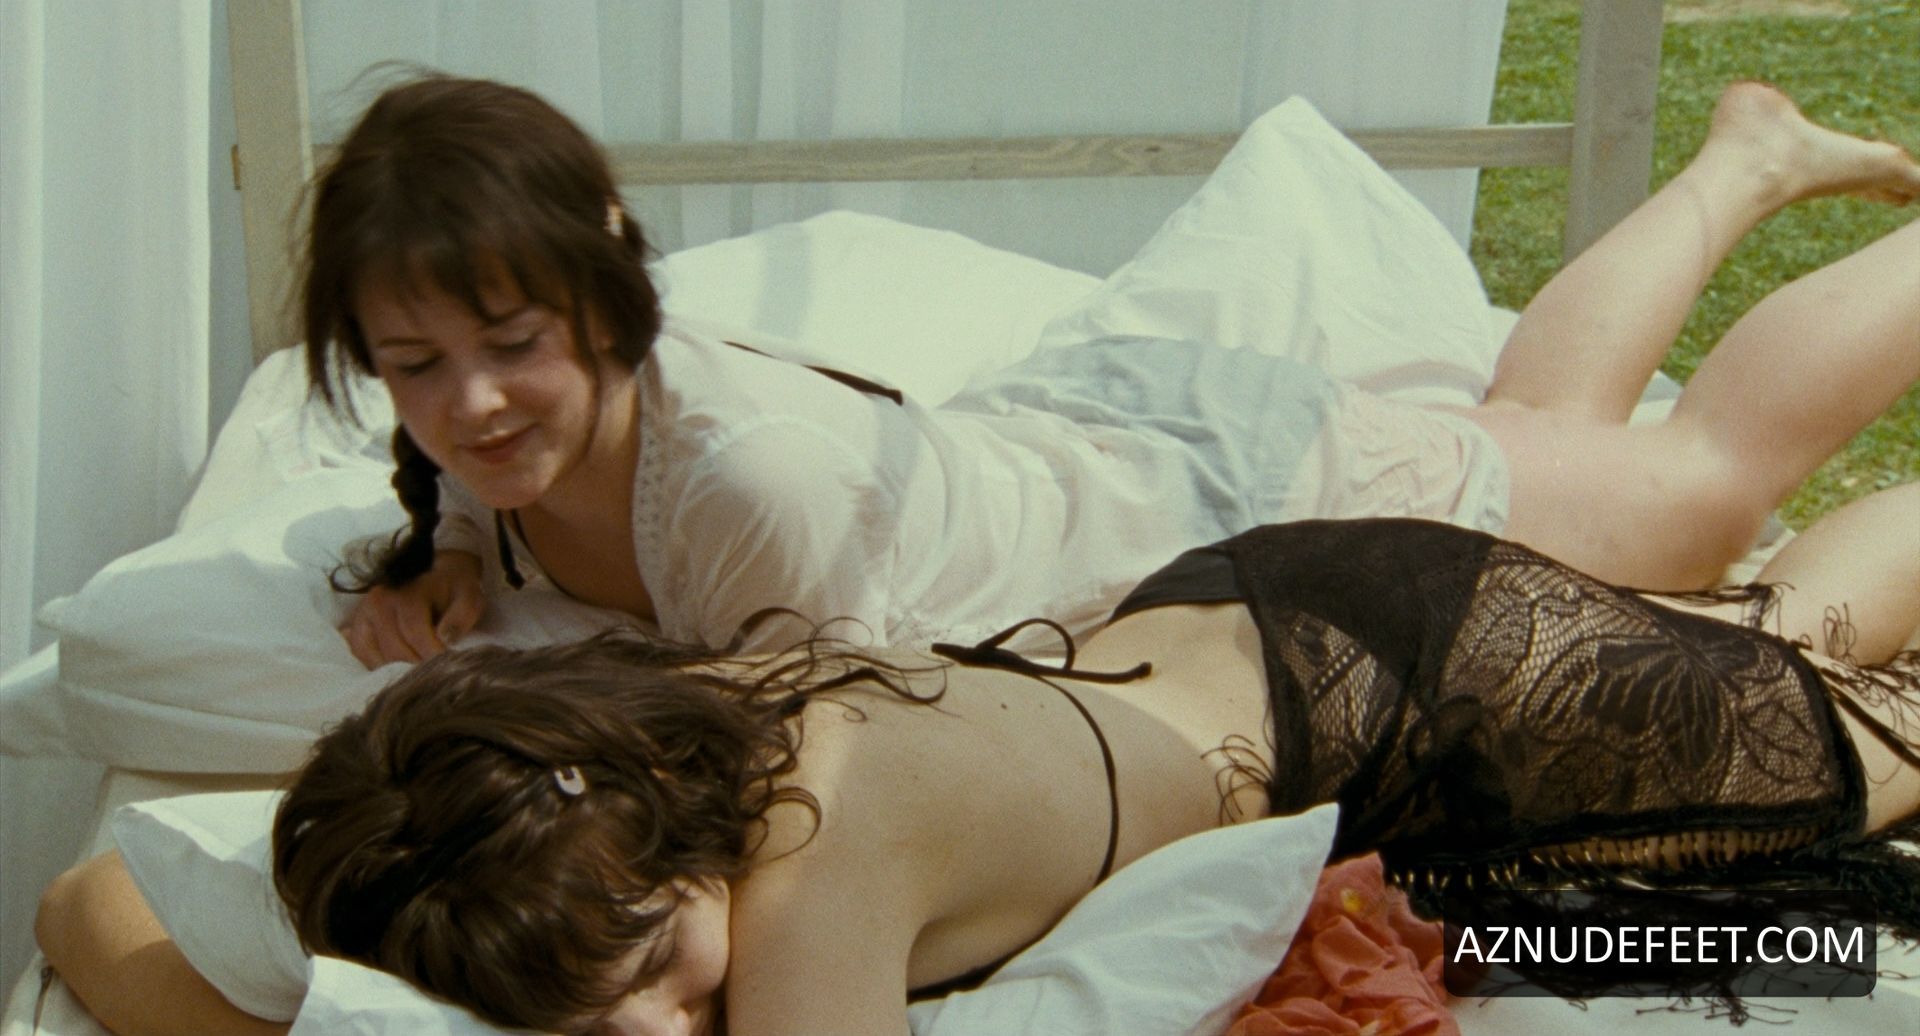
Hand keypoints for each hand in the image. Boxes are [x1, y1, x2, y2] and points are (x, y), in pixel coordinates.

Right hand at [339, 551, 485, 667]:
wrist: (435, 578)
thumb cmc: (454, 591)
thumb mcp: (468, 597)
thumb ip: (462, 615)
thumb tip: (446, 639)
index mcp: (406, 594)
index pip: (415, 632)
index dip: (431, 654)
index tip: (447, 669)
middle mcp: (379, 603)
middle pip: (394, 649)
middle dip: (417, 667)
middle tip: (436, 678)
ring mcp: (363, 616)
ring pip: (377, 658)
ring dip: (399, 672)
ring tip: (420, 675)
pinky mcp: (357, 630)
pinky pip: (364, 658)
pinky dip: (381, 669)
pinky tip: (400, 671)